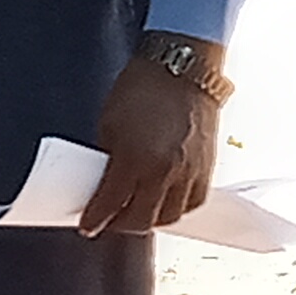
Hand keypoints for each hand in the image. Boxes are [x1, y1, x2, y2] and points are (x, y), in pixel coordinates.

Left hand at [83, 53, 221, 233]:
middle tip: (109, 221)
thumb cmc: (142, 89)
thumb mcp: (108, 125)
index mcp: (135, 159)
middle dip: (121, 225)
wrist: (182, 69)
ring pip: (170, 216)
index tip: (87, 226)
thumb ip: (108, 159)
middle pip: (141, 219)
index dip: (95, 220)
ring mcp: (190, 171)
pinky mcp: (208, 166)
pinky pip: (193, 202)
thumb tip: (103, 183)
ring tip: (136, 212)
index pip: (111, 204)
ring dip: (150, 219)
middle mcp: (165, 170)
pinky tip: (164, 202)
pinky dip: (177, 207)